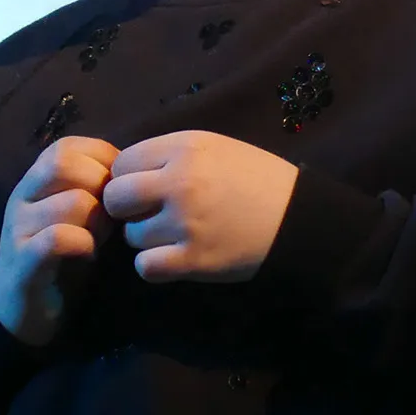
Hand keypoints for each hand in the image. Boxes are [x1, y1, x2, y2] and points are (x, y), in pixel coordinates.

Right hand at [0, 136, 119, 345]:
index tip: (117, 190)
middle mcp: (22, 197)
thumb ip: (95, 191)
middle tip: (113, 215)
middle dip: (101, 186)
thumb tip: (132, 174)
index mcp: (35, 182)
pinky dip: (83, 244)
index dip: (101, 162)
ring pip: (71, 202)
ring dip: (98, 221)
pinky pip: (58, 239)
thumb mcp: (78, 216)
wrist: (24, 309)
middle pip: (63, 163)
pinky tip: (88, 256)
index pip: (67, 147)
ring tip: (102, 239)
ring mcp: (19, 228)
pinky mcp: (23, 262)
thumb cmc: (62, 258)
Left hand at [102, 130, 298, 282]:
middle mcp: (180, 182)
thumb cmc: (255, 180)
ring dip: (145, 239)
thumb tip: (122, 171)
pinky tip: (173, 258)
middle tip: (149, 214)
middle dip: (126, 209)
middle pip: (115, 198)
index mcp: (184, 148)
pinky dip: (154, 266)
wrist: (301, 219)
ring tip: (174, 235)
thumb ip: (168, 154)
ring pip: (130, 235)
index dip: (128, 178)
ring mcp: (186, 223)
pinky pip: (146, 266)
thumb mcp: (212, 148)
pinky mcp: (196, 260)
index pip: (121, 163)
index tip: (145, 188)